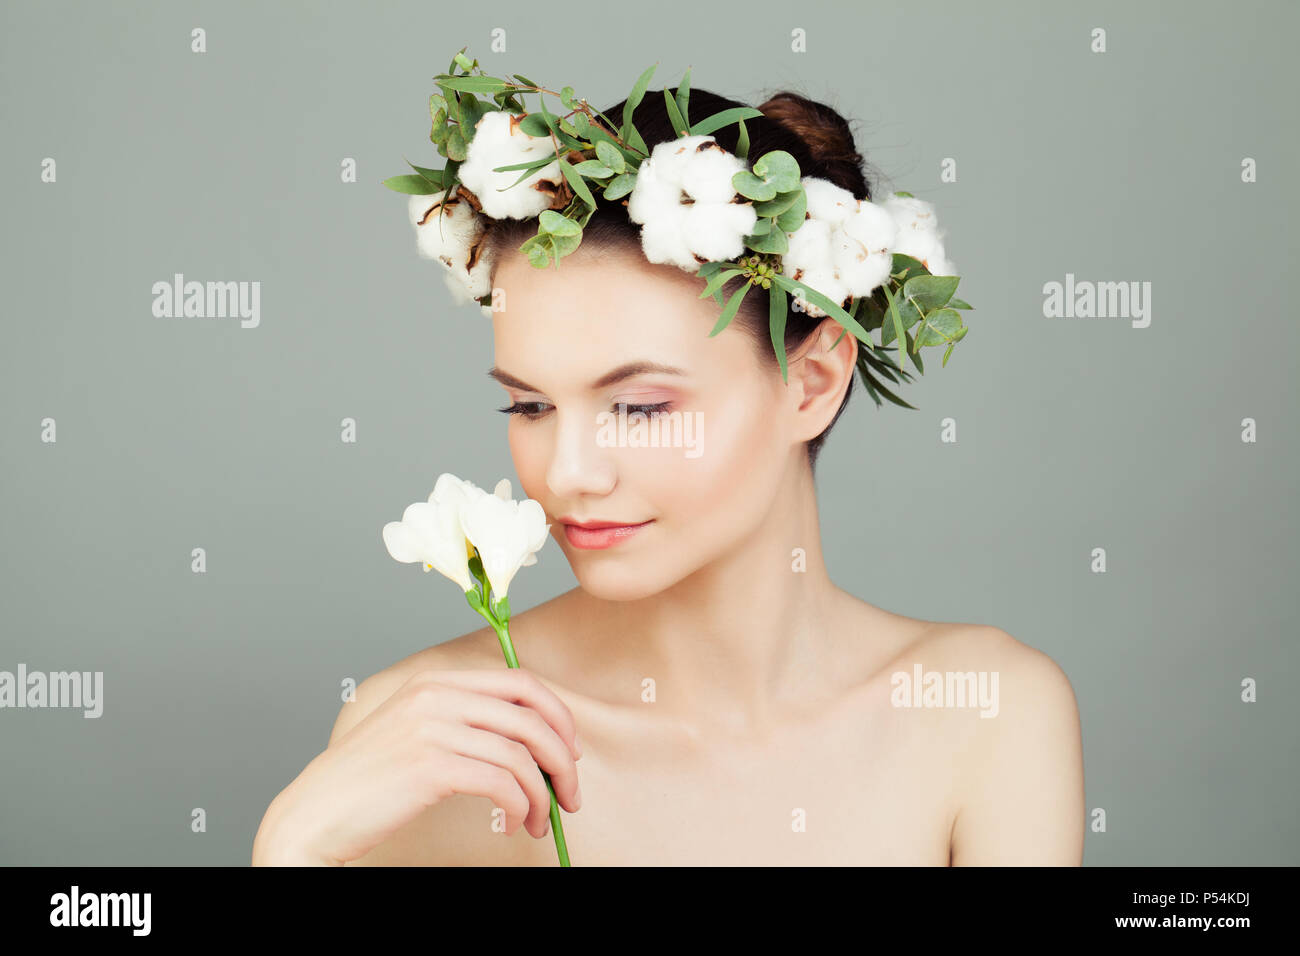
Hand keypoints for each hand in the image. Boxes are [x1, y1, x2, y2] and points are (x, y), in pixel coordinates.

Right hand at [252, 668, 582, 864]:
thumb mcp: (415, 730)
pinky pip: (502, 783)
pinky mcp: (430, 766)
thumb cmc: (368, 781)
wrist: (315, 813)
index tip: (570, 750)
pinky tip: (511, 824)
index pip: (521, 682)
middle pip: (530, 717)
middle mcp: (436, 696)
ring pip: (520, 754)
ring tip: (538, 822)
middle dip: (562, 759)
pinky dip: (519, 807)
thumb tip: (528, 739)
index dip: (557, 715)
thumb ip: (462, 720)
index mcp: (436, 681)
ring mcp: (432, 728)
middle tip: (570, 794)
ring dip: (541, 795)